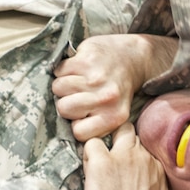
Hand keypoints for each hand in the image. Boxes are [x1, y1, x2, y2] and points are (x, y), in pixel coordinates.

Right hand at [53, 34, 176, 141]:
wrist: (131, 57)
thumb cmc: (118, 88)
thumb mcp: (116, 114)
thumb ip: (96, 125)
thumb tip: (69, 130)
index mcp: (114, 117)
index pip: (78, 132)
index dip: (76, 123)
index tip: (83, 115)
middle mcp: (106, 98)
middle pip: (64, 109)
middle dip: (67, 102)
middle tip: (80, 96)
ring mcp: (95, 78)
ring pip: (58, 88)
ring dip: (64, 85)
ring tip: (79, 82)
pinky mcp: (86, 60)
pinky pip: (59, 71)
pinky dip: (64, 70)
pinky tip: (78, 70)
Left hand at [82, 123, 172, 189]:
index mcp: (157, 167)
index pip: (142, 148)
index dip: (131, 155)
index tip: (124, 165)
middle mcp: (142, 157)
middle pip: (129, 134)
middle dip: (119, 141)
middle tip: (108, 157)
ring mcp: (122, 157)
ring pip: (113, 132)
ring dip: (104, 143)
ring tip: (96, 160)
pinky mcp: (102, 162)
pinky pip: (91, 144)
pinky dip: (88, 154)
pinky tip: (87, 169)